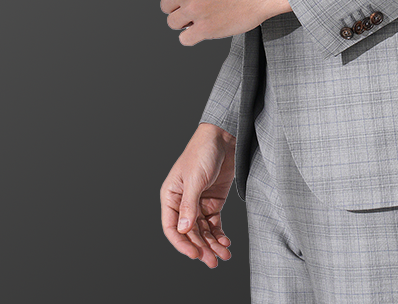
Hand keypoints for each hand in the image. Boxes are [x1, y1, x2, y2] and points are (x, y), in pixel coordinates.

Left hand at [157, 0, 291, 44]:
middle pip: (166, 6)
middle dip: (179, 8)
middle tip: (196, 9)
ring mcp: (194, 10)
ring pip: (172, 23)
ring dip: (184, 23)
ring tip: (201, 19)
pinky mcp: (205, 29)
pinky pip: (184, 40)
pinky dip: (192, 37)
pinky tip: (203, 31)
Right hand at [160, 124, 235, 267]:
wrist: (223, 137)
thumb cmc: (203, 151)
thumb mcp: (195, 179)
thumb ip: (189, 205)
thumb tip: (183, 230)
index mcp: (171, 196)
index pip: (172, 228)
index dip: (182, 244)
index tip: (195, 255)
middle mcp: (183, 203)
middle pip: (189, 233)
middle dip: (201, 248)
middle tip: (213, 261)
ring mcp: (198, 203)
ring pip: (203, 232)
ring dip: (212, 244)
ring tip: (224, 256)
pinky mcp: (213, 202)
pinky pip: (214, 224)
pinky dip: (219, 234)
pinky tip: (226, 242)